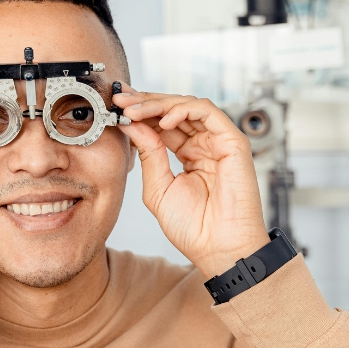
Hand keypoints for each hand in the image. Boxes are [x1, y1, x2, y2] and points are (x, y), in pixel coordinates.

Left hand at [114, 87, 269, 277]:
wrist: (218, 248)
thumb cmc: (193, 228)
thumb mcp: (159, 187)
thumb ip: (148, 154)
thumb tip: (133, 125)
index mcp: (188, 155)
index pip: (162, 124)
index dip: (139, 114)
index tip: (115, 108)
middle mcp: (203, 144)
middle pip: (173, 110)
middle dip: (144, 102)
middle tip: (120, 100)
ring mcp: (218, 141)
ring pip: (187, 106)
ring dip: (159, 104)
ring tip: (135, 110)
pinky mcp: (232, 141)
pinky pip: (207, 112)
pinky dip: (183, 110)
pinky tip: (164, 121)